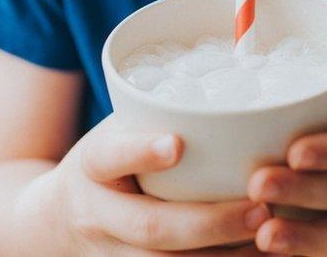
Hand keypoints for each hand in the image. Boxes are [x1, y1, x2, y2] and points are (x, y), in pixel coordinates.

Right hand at [51, 116, 272, 255]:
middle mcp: (98, 215)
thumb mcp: (117, 131)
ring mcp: (111, 254)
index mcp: (92, 166)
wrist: (56, 220)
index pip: (109, 156)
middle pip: (150, 227)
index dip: (141, 152)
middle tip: (260, 209)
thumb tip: (239, 86)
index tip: (177, 144)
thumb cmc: (109, 161)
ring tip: (270, 237)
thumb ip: (158, 119)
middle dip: (209, 223)